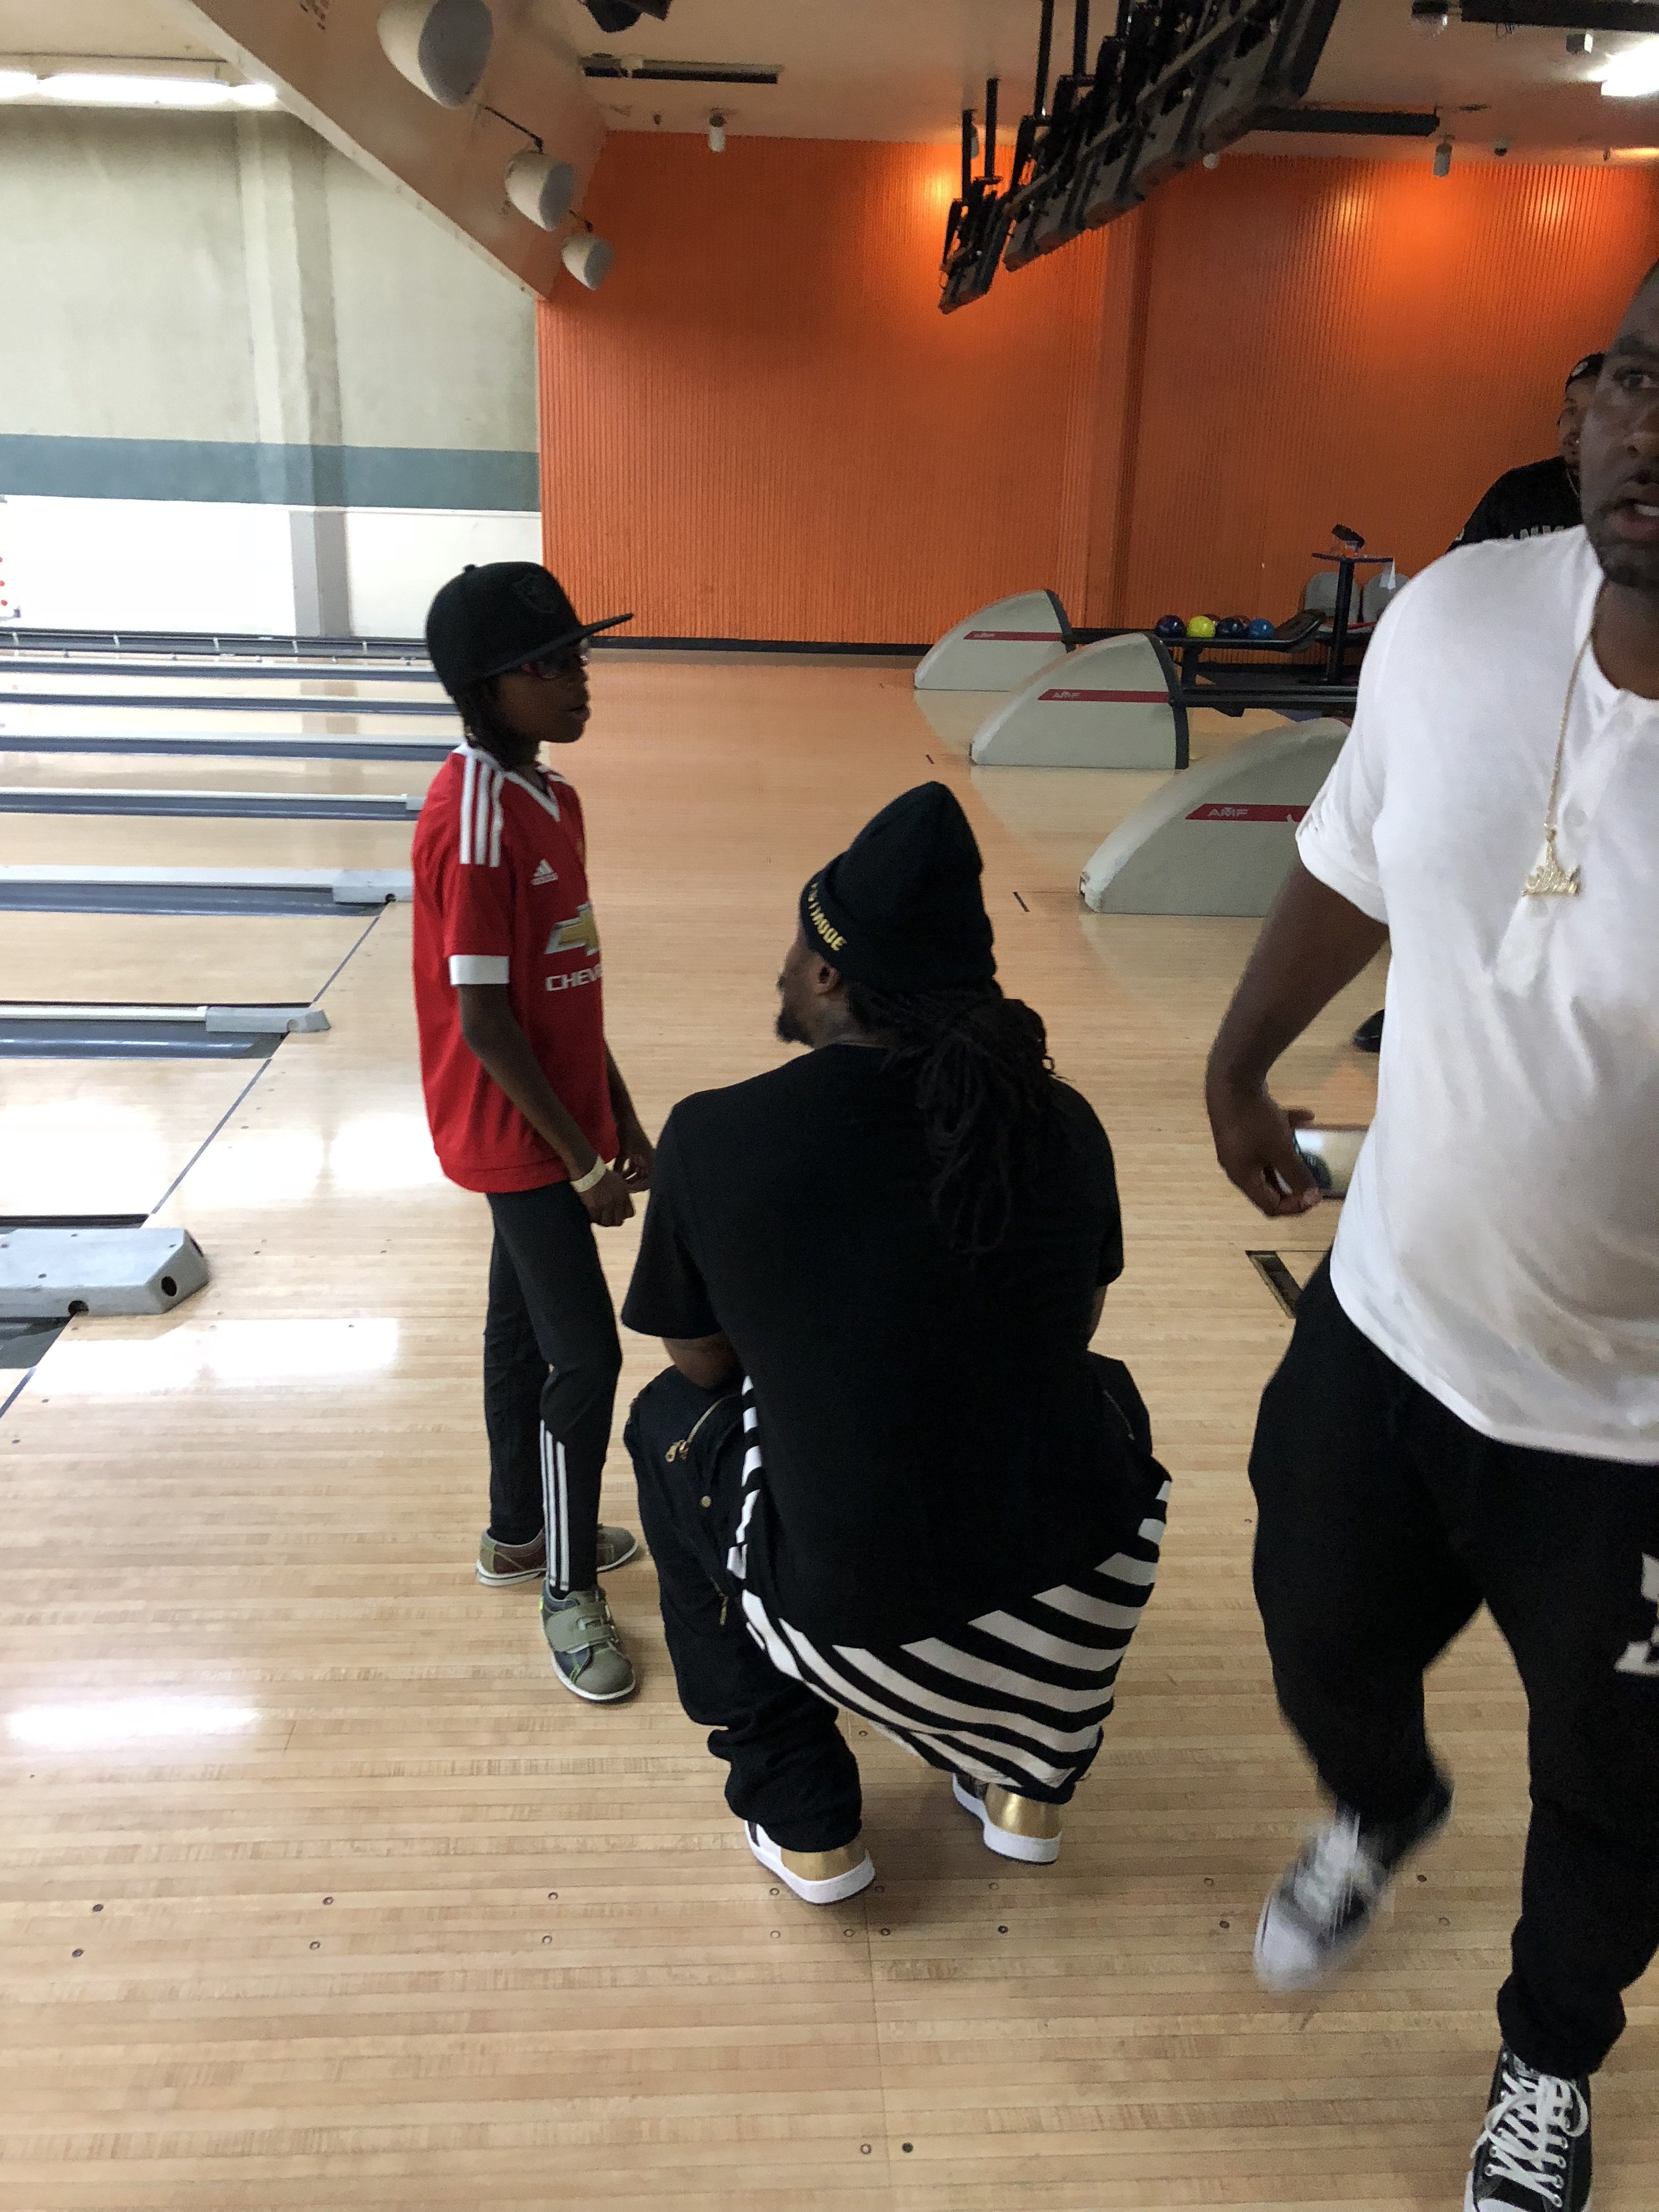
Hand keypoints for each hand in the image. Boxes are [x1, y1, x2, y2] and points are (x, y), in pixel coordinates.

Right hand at [577, 1164, 634, 1227]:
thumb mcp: (618, 1182)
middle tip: (606, 1217)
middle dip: (613, 1220)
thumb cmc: (602, 1174)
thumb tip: (623, 1204)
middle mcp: (617, 1201)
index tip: (617, 1213)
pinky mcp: (595, 1208)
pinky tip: (591, 1214)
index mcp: (625, 1195)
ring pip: (607, 1223)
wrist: (589, 1170)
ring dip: (603, 1221)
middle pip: (619, 1221)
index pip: (630, 1214)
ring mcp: (606, 1206)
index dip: (623, 1215)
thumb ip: (623, 1194)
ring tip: (598, 1217)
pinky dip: (593, 1219)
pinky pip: (596, 1220)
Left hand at [613, 1118, 654, 1192]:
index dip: (640, 1188)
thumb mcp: (624, 1151)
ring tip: (617, 1183)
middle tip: (621, 1189)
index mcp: (650, 1159)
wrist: (625, 1117)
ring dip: (628, 1179)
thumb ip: (619, 1167)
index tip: (628, 1190)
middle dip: (633, 1185)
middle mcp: (648, 1160)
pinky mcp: (634, 1154)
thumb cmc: (628, 1132)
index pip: (650, 1181)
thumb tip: (614, 1181)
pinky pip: (631, 1167)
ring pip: (637, 1174)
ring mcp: (641, 1157)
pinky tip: (616, 1175)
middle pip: (643, 1179)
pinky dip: (625, 1171)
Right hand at [1206, 1078, 1320, 1217]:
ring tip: (1309, 1147)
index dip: (1294, 1207)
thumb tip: (1314, 1198)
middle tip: (1315, 1177)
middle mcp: (1238, 1165)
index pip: (1270, 1206)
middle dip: (1294, 1182)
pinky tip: (1306, 1116)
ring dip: (1291, 1156)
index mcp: (1243, 1177)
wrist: (1231, 1080)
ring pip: (1270, 1159)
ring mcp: (1239, 1144)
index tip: (1315, 1195)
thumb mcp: (1281, 1150)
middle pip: (1269, 1185)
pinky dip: (1285, 1131)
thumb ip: (1298, 1175)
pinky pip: (1267, 1136)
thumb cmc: (1255, 1122)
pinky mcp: (1242, 1126)